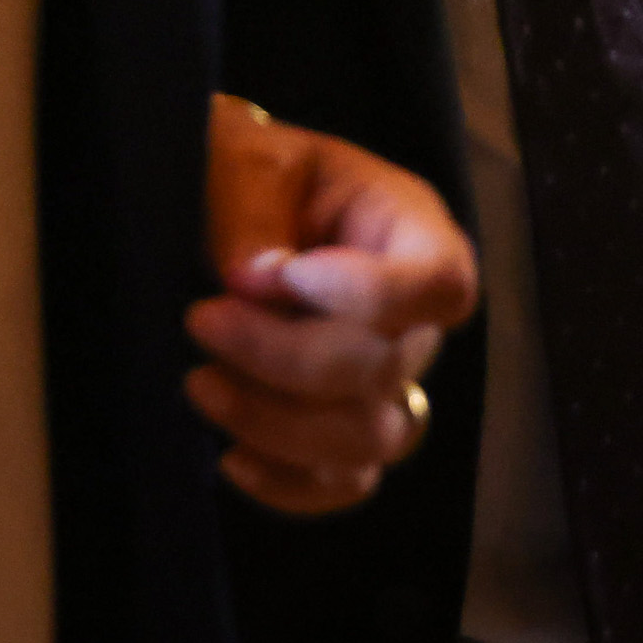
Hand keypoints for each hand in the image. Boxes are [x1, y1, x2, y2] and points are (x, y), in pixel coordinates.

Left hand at [193, 99, 478, 514]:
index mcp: (412, 231)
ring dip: (279, 425)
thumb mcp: (251, 158)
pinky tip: (230, 457)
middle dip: (283, 357)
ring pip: (371, 439)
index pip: (441, 285)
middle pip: (386, 368)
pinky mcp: (348, 429)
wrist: (229, 204)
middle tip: (201, 320)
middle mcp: (415, 318)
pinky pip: (346, 483)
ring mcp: (390, 381)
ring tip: (200, 384)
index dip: (367, 295)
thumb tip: (254, 282)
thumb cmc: (254, 172)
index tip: (273, 274)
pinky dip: (290, 484)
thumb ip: (256, 209)